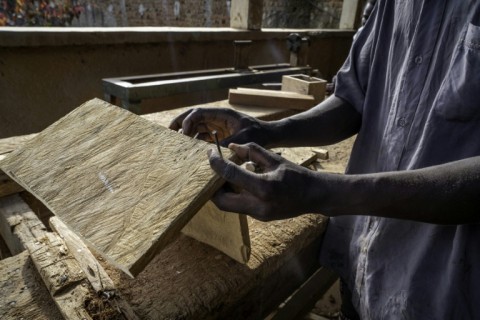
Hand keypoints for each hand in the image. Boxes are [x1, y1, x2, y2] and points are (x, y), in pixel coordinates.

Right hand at [169, 108, 268, 146]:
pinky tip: (190, 151)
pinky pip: (203, 136)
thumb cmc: (259, 134)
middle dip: (180, 124)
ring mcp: (218, 126)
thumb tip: (210, 154)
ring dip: (186, 134)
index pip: (198, 113)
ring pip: (196, 127)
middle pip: (193, 117)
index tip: (183, 134)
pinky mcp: (219, 134)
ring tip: (177, 144)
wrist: (270, 136)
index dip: (187, 122)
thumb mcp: (242, 140)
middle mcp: (217, 118)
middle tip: (168, 133)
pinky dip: (195, 141)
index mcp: (222, 114)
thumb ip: (225, 145)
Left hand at [208, 142, 325, 220]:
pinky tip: (238, 183)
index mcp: (263, 187)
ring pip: (229, 206)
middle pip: (221, 201)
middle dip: (212, 187)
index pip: (230, 175)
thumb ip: (252, 152)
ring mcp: (259, 214)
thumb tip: (231, 147)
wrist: (314, 196)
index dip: (216, 163)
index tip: (210, 154)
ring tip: (225, 176)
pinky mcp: (260, 217)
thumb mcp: (274, 159)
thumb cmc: (296, 175)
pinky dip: (234, 195)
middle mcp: (258, 205)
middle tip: (212, 172)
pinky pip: (239, 207)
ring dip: (223, 191)